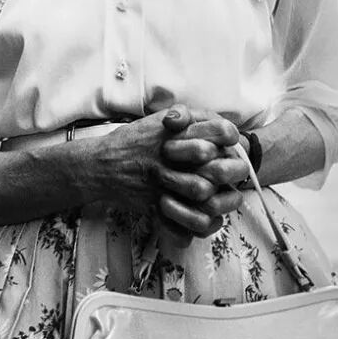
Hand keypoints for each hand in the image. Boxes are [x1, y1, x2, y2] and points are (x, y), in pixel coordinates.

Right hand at [90, 108, 242, 237]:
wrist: (101, 165)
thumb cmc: (132, 141)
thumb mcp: (157, 120)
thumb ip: (186, 117)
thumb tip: (217, 123)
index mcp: (174, 131)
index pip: (219, 130)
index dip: (231, 138)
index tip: (232, 144)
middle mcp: (170, 153)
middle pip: (216, 163)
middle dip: (232, 171)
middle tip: (236, 174)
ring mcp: (163, 178)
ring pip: (203, 191)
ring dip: (218, 197)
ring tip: (223, 196)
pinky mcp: (156, 200)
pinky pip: (187, 218)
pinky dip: (202, 221)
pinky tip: (208, 216)